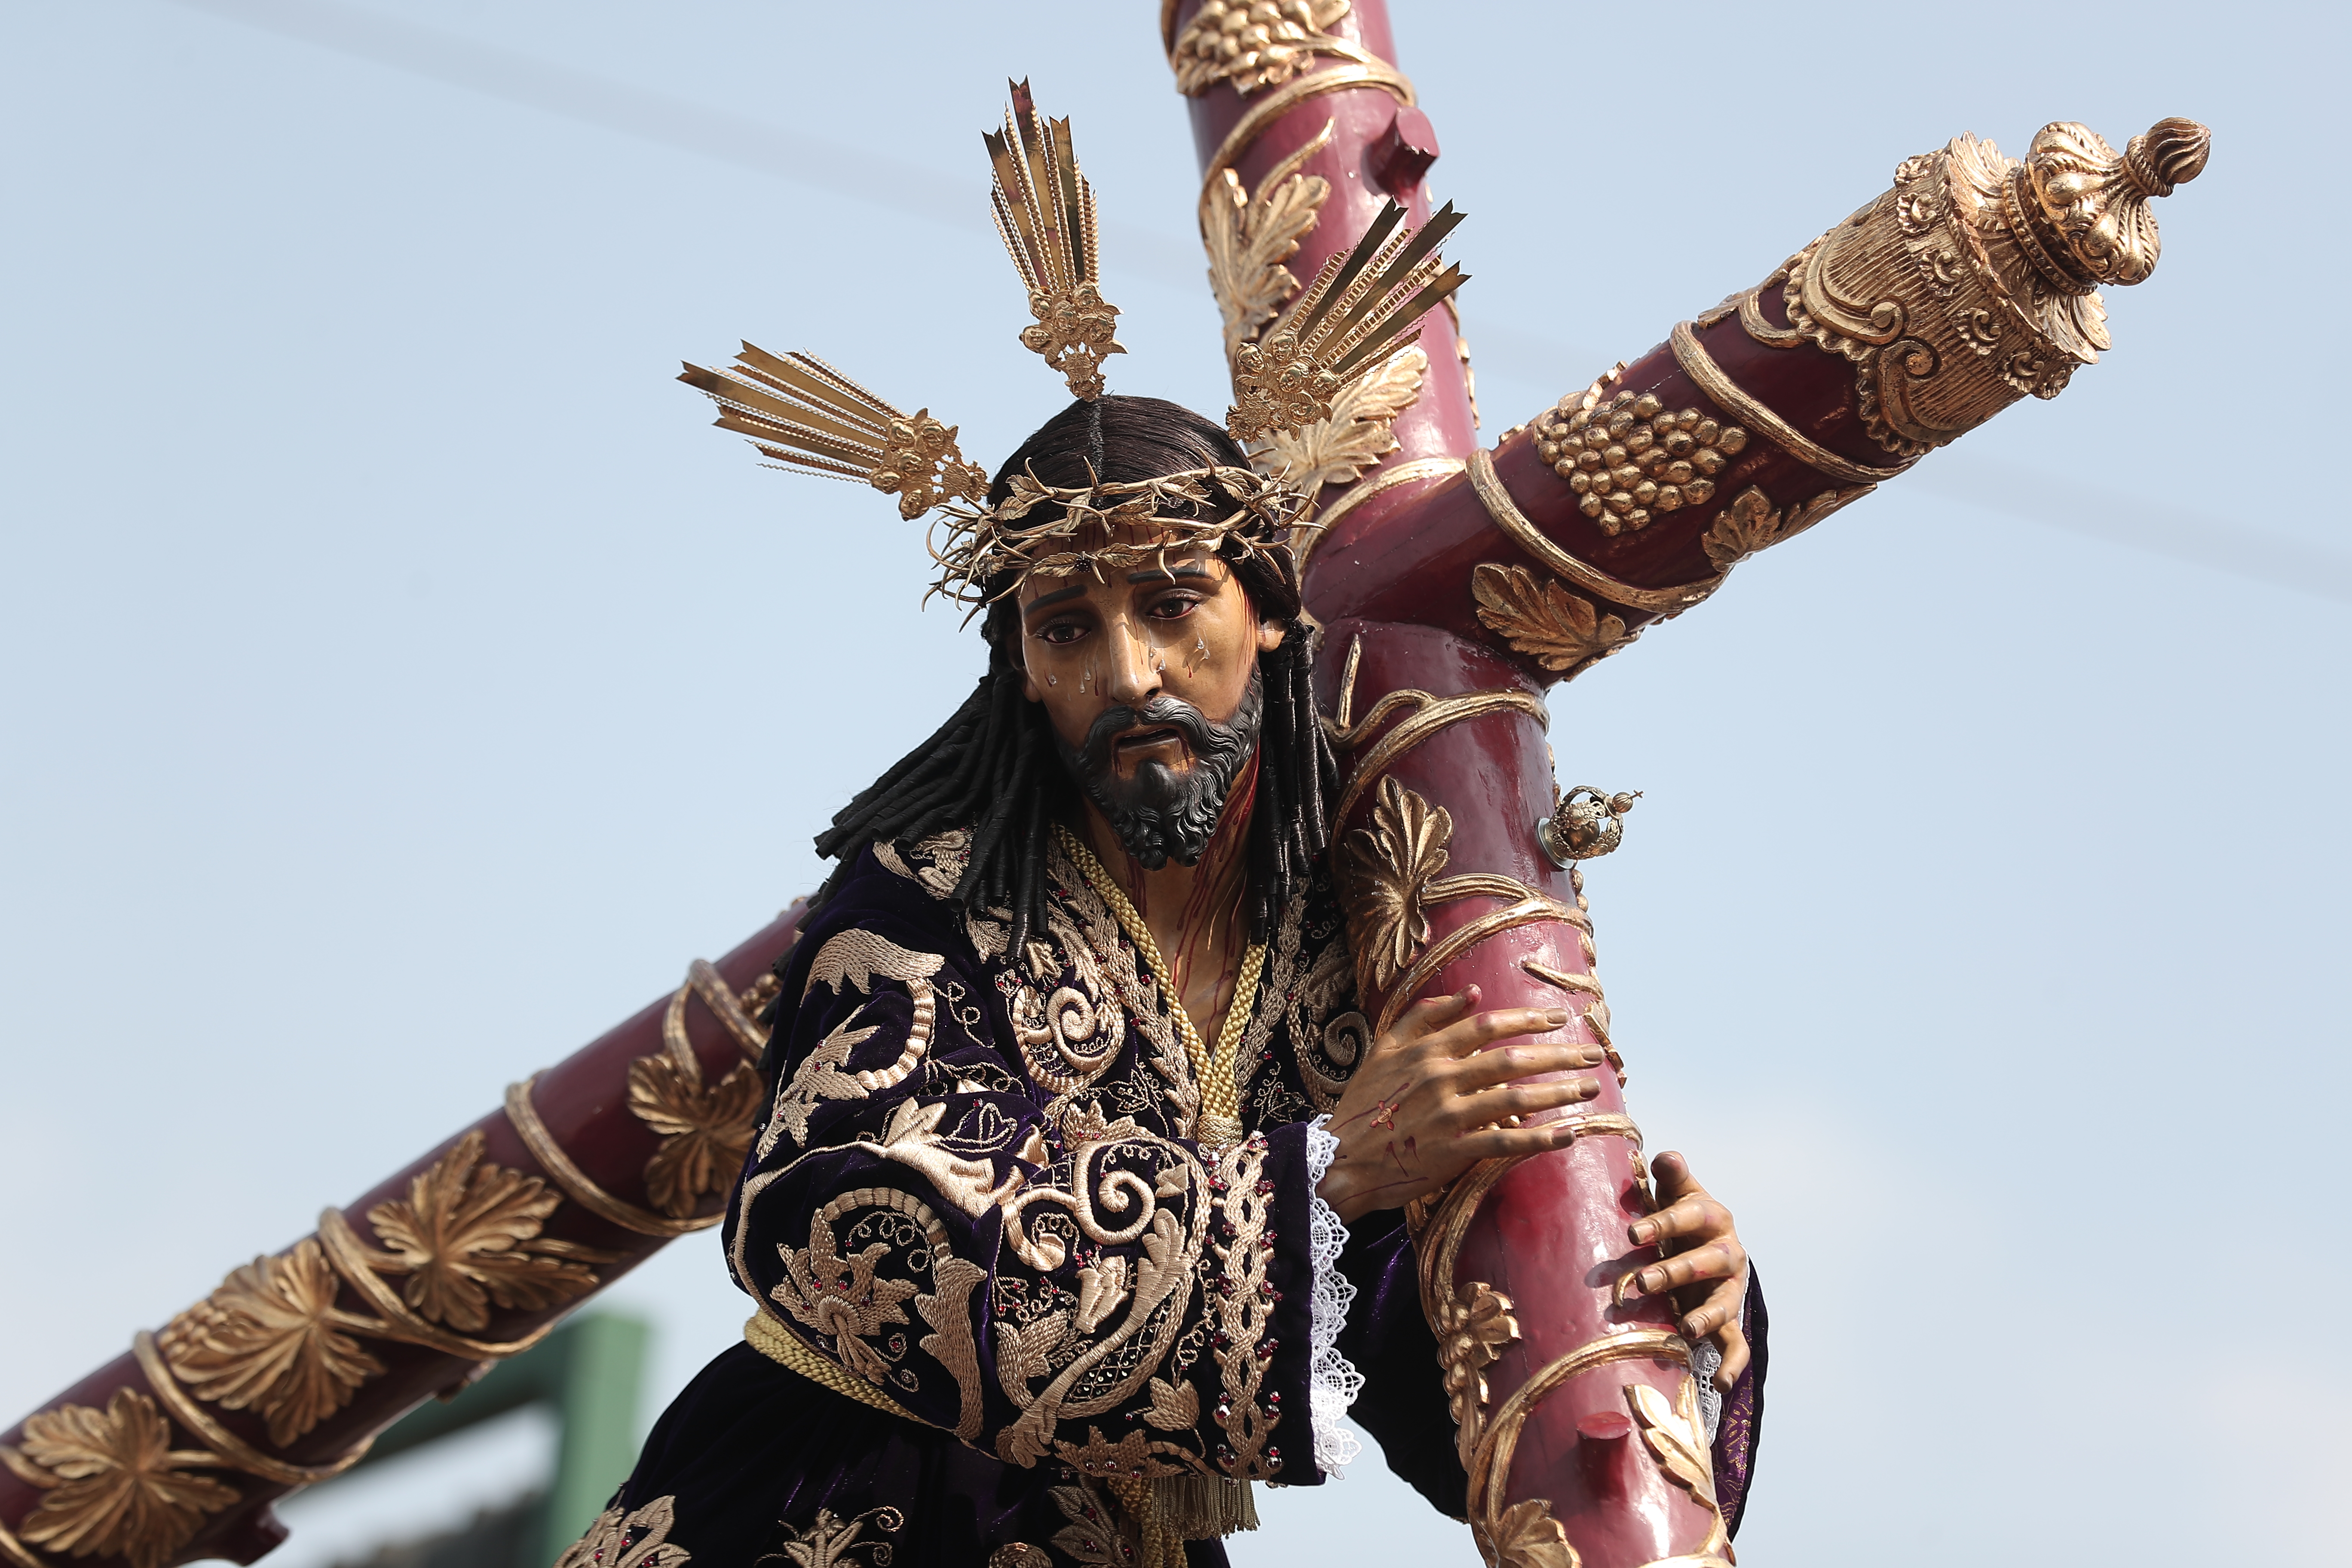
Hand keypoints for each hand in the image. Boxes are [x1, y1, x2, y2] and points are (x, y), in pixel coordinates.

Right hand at [1315, 985, 1606, 1223]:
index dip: (1527, 1019)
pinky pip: (1505, 1142)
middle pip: (1510, 1060)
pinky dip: (1540, 1137)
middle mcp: (1440, 1079)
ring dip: (1558, 1092)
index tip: (1560, 1018)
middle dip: (1558, 1055)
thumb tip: (1473, 993)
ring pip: (1514, 1098)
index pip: (1486, 1026)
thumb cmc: (1364, 1104)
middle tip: (1594, 1053)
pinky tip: (1568, 1133)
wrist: (1340, 1160)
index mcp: (1425, 1051)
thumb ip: (1425, 1015)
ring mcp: (1448, 1116)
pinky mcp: (1453, 1152)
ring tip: (1590, 1088)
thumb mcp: (1384, 1047)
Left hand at [1622, 1152, 1749, 1390]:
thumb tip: (1666, 1155)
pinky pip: (1736, 1343)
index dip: (1663, 1223)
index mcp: (1714, 1217)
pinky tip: (1724, 1385)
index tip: (1632, 1233)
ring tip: (1686, 1330)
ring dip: (1705, 1317)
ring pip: (1723, 1303)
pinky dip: (1733, 1364)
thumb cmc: (1684, 1214)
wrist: (1710, 1241)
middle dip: (1674, 1272)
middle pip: (1704, 1263)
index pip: (1688, 1217)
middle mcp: (1728, 1253)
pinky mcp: (1728, 1316)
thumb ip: (1672, 1175)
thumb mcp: (1679, 1191)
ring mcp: (1730, 1288)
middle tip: (1642, 1282)